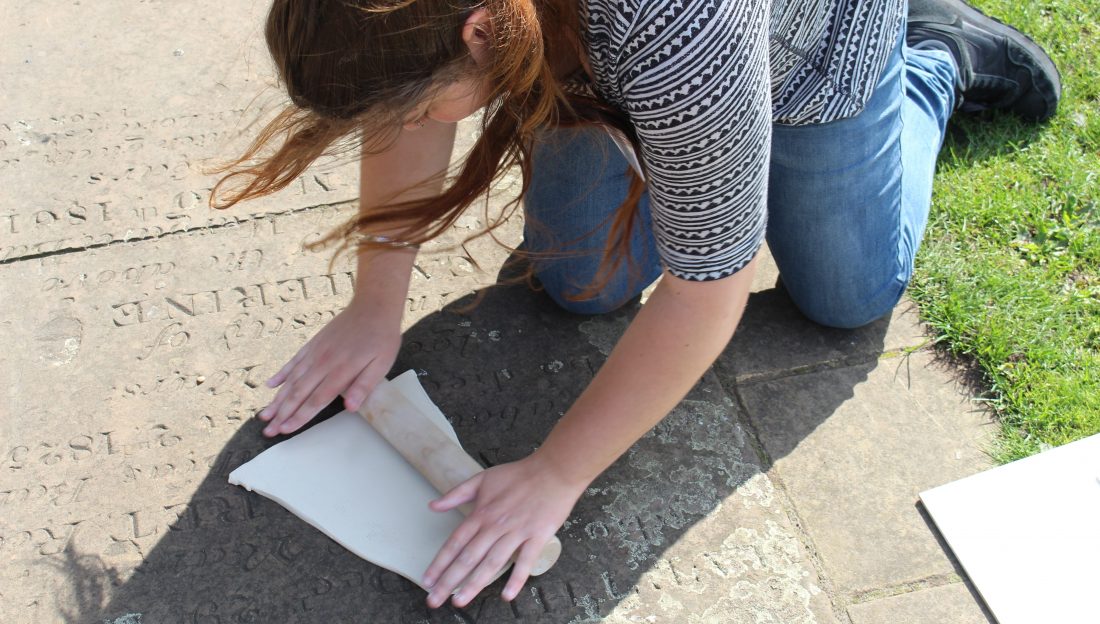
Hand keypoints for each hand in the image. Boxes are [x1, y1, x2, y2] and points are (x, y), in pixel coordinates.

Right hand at [258, 299, 399, 435]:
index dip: (300, 416)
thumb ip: (364, 385)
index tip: (286, 430)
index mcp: (341, 370)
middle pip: (298, 393)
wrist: (373, 306)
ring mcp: (316, 352)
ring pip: (291, 379)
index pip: (316, 399)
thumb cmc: (381, 337)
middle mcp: (323, 362)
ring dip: (277, 399)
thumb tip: (350, 408)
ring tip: (264, 415)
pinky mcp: (313, 343)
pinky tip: (269, 385)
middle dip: (282, 414)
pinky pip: (293, 361)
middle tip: (268, 430)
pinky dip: (281, 374)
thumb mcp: (382, 363)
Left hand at [422, 453, 587, 608]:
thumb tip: (432, 506)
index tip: (427, 581)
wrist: (553, 471)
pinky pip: (525, 562)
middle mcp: (495, 526)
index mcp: (481, 513)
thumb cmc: (518, 475)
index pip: (455, 543)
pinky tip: (507, 596)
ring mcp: (516, 532)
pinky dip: (516, 579)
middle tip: (434, 601)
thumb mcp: (482, 478)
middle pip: (468, 558)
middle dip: (448, 581)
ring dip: (474, 584)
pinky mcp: (537, 537)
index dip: (439, 563)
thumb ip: (456, 494)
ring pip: (491, 563)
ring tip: (459, 601)